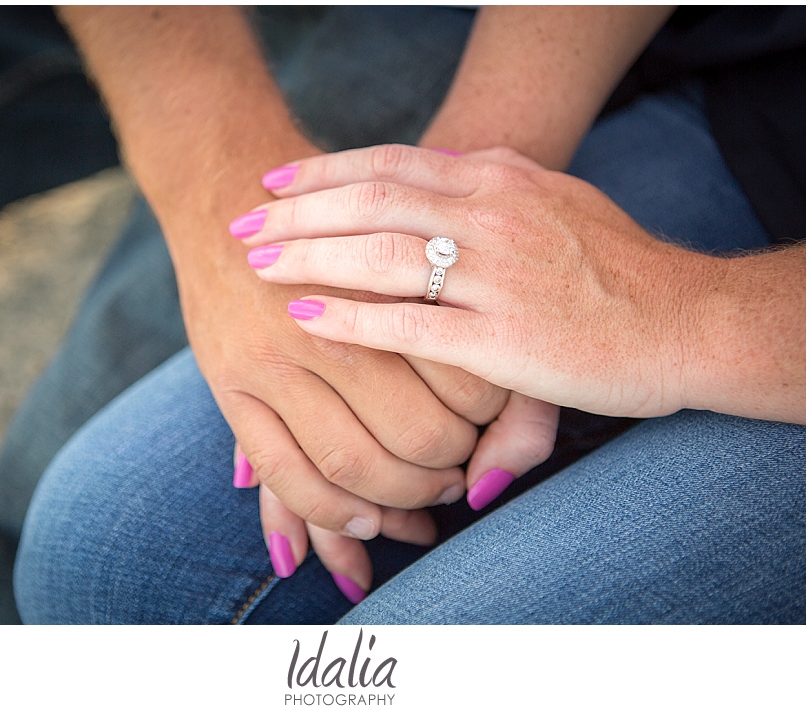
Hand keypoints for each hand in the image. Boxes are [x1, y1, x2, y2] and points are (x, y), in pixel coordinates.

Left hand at [240, 143, 712, 418]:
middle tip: (245, 225)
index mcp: (499, 178)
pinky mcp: (504, 337)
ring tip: (259, 265)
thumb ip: (490, 189)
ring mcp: (497, 273)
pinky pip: (410, 323)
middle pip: (372, 199)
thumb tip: (434, 179)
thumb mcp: (551, 201)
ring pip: (380, 252)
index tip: (275, 184)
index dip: (325, 172)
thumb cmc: (617, 267)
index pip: (392, 163)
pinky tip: (306, 317)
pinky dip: (351, 318)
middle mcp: (492, 213)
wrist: (687, 319)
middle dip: (299, 212)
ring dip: (311, 256)